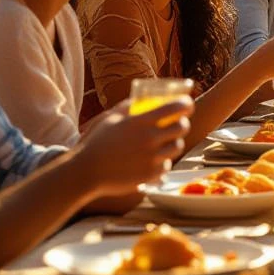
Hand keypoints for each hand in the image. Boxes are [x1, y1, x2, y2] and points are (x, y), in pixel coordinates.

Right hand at [73, 98, 191, 196]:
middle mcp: (149, 139)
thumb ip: (126, 107)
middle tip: (179, 123)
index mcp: (141, 122)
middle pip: (182, 127)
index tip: (187, 104)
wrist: (86, 172)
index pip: (174, 108)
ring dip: (174, 142)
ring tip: (167, 142)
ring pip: (177, 147)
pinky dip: (163, 161)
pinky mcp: (150, 174)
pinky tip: (155, 159)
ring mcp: (151, 158)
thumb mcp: (109, 119)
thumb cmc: (95, 143)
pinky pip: (166, 165)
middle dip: (183, 123)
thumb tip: (139, 100)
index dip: (185, 104)